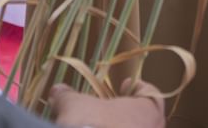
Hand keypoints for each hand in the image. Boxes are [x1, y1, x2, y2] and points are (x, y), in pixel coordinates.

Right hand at [49, 81, 164, 127]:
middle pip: (144, 117)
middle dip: (126, 114)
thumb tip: (57, 90)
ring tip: (98, 127)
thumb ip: (67, 97)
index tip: (123, 85)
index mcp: (147, 110)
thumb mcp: (75, 105)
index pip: (150, 93)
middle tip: (107, 111)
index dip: (135, 87)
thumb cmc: (91, 124)